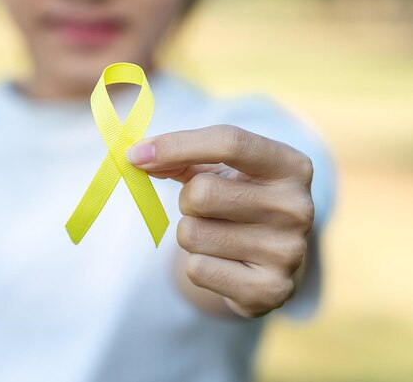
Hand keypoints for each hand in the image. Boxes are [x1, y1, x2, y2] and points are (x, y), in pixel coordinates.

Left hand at [127, 125, 314, 317]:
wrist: (275, 260)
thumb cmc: (240, 200)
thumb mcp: (222, 170)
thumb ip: (182, 157)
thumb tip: (139, 156)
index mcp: (291, 166)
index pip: (229, 142)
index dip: (175, 145)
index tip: (135, 153)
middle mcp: (298, 207)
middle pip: (201, 193)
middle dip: (186, 200)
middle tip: (203, 208)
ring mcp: (287, 252)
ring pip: (191, 233)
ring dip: (191, 233)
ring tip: (217, 235)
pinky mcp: (270, 290)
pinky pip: (197, 268)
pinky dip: (196, 264)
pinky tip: (223, 262)